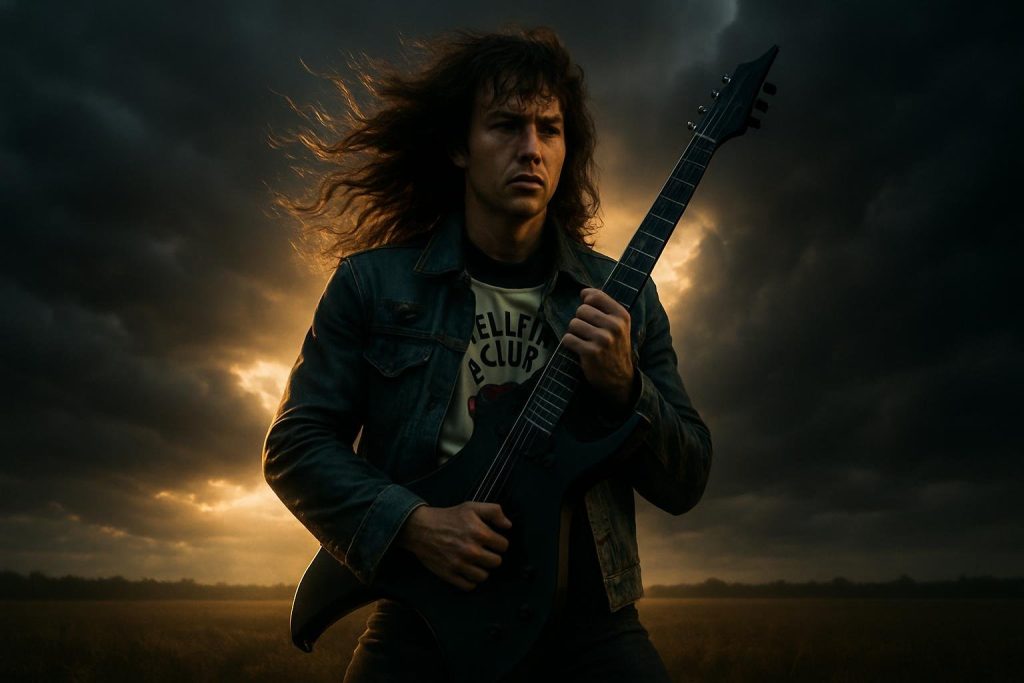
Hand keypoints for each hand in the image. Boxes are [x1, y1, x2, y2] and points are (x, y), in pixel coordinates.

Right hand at [396, 502, 511, 590]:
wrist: (421, 528)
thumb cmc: (448, 517)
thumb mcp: (472, 506)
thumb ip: (494, 511)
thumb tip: (508, 525)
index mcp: (479, 533)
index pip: (503, 546)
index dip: (499, 542)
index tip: (491, 541)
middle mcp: (471, 550)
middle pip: (496, 562)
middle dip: (492, 556)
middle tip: (483, 551)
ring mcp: (460, 564)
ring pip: (484, 576)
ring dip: (481, 569)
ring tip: (475, 561)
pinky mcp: (449, 575)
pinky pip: (469, 586)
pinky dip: (470, 580)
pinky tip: (467, 570)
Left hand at [561, 288, 635, 408]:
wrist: (620, 379)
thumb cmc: (614, 348)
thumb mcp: (618, 325)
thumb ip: (604, 307)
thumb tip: (583, 292)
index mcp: (622, 316)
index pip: (595, 296)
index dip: (586, 300)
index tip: (588, 310)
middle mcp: (614, 326)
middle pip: (581, 310)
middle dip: (580, 320)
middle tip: (587, 333)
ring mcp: (603, 340)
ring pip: (573, 324)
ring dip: (574, 333)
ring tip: (584, 341)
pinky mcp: (591, 352)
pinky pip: (568, 339)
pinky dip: (569, 343)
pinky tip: (579, 349)